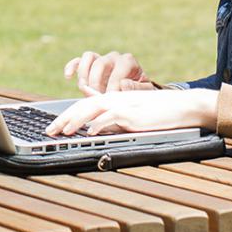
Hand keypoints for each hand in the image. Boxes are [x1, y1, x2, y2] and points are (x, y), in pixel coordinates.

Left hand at [46, 88, 218, 135]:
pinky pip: (111, 117)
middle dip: (63, 119)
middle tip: (49, 132)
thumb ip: (115, 121)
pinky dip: (99, 125)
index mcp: (113, 99)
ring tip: (63, 132)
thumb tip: (97, 131)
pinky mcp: (133, 115)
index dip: (67, 115)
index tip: (54, 127)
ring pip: (92, 110)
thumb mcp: (132, 118)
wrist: (182, 107)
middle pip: (83, 106)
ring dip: (75, 121)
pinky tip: (90, 132)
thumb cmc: (159, 114)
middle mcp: (115, 99)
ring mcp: (124, 106)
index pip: (84, 105)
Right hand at [63, 51, 154, 94]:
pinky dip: (72, 67)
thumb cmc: (140, 92)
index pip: (118, 70)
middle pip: (101, 63)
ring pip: (88, 58)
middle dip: (97, 83)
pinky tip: (68, 76)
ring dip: (84, 76)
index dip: (113, 86)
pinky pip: (79, 61)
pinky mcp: (90, 65)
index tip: (110, 100)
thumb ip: (137, 88)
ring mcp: (101, 59)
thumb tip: (123, 84)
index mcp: (128, 61)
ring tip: (85, 90)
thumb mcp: (144, 92)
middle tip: (96, 98)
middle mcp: (114, 57)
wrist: (135, 91)